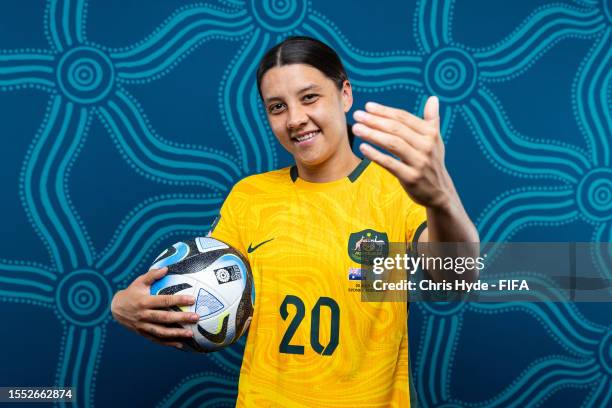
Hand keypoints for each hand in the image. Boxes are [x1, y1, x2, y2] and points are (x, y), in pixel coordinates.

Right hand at [110, 267, 199, 348]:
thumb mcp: (139, 282)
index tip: (192, 299)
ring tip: (191, 334)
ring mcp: (143, 326)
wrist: (116, 309)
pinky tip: (181, 345)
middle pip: (164, 318)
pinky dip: (168, 343)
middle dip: (181, 318)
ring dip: (176, 334)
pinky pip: (157, 340)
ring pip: (161, 332)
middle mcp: (143, 315)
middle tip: (196, 317)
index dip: (178, 300)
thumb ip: (152, 275)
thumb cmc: (132, 292)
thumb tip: (166, 268)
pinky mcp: (143, 333)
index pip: (164, 301)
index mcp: (144, 301)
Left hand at [352, 96, 457, 210]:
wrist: (439, 192)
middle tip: (357, 115)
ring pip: (392, 144)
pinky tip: (362, 148)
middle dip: (375, 120)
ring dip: (372, 134)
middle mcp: (427, 146)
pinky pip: (390, 163)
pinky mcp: (411, 177)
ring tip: (356, 128)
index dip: (385, 111)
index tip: (368, 106)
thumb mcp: (435, 140)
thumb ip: (431, 119)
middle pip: (396, 129)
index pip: (404, 118)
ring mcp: (419, 162)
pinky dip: (375, 155)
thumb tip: (433, 98)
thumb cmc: (432, 162)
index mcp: (431, 133)